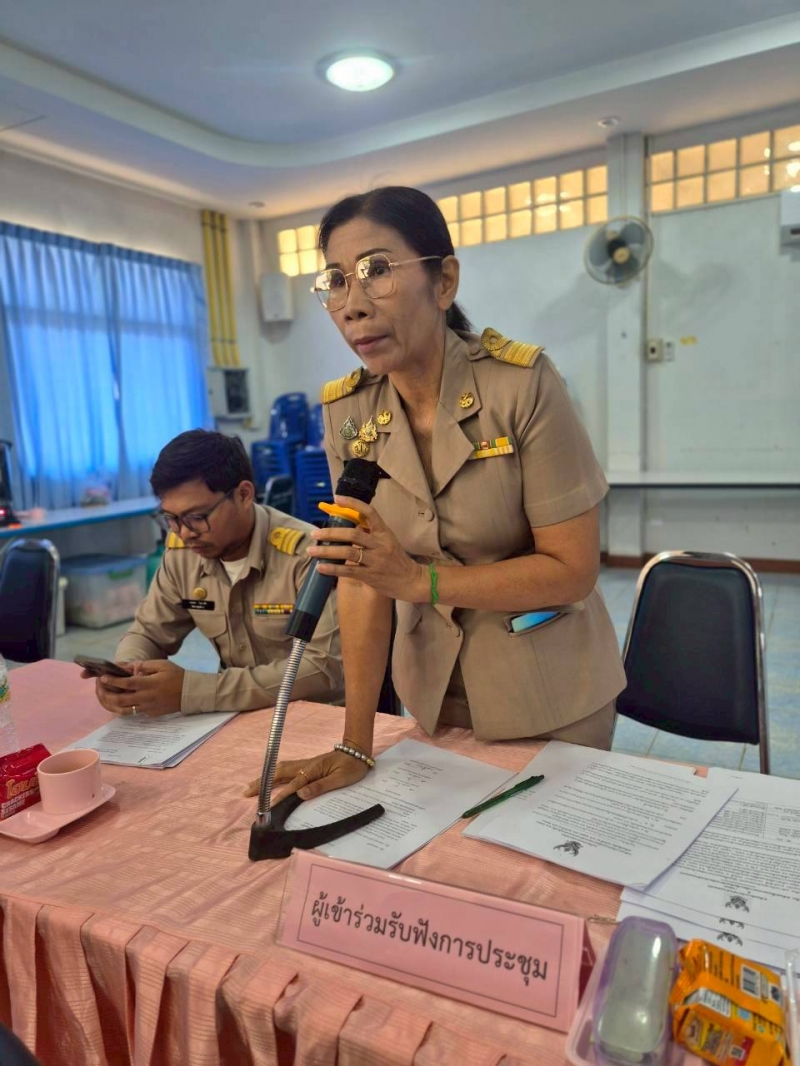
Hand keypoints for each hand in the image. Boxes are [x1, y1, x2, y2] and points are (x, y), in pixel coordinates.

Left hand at [92, 660, 184, 716]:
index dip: (113, 681)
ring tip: (105, 698)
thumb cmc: (176, 676)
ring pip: (124, 710)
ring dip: (111, 704)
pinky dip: (124, 707)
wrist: (189, 693)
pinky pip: (134, 711)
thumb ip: (145, 665)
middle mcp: (146, 698)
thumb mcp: (162, 665)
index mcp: (149, 684)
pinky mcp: (150, 714)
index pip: (126, 684)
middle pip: (120, 700)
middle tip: (100, 688)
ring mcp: (148, 708)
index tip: (103, 678)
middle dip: (107, 694)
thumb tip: (131, 668)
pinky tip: (119, 702)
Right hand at [242, 749, 369, 803]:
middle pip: (279, 773)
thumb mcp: (341, 779)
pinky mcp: (307, 766)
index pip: (293, 785)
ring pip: (280, 770)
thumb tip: (300, 794)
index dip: (281, 796)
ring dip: (265, 777)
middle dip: (262, 782)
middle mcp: (305, 766)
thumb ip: (321, 786)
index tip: (269, 806)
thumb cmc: (351, 767)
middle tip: (246, 793)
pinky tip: (269, 779)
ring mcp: (305, 765)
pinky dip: (273, 774)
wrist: (357, 752)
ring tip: (251, 787)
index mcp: (313, 770)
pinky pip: (286, 769)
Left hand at [306, 494, 428, 601]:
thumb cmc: (396, 560)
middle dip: (331, 533)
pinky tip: (320, 567)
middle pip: (352, 534)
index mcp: (384, 532)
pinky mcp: (371, 576)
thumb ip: (370, 534)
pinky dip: (333, 569)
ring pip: (348, 552)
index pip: (369, 512)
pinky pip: (348, 570)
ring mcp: (376, 560)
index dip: (353, 503)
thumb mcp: (387, 541)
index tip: (337, 499)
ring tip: (311, 551)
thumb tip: (345, 528)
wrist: (411, 581)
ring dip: (327, 551)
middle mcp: (380, 544)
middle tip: (315, 534)